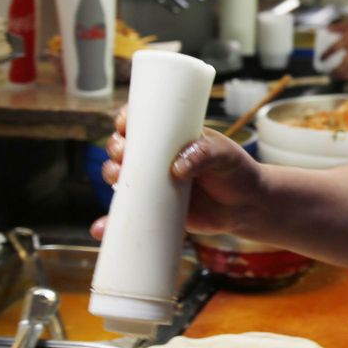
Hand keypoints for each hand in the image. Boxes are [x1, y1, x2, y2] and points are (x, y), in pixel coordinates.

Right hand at [91, 110, 267, 238]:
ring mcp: (153, 184)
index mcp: (172, 136)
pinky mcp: (154, 209)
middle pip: (124, 148)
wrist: (246, 208)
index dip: (127, 120)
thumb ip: (204, 155)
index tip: (125, 124)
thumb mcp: (224, 156)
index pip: (142, 122)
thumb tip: (177, 168)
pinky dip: (111, 222)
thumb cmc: (237, 173)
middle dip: (115, 149)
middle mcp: (157, 158)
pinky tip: (102, 228)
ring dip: (110, 176)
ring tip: (117, 180)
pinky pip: (127, 213)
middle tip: (124, 155)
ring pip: (120, 177)